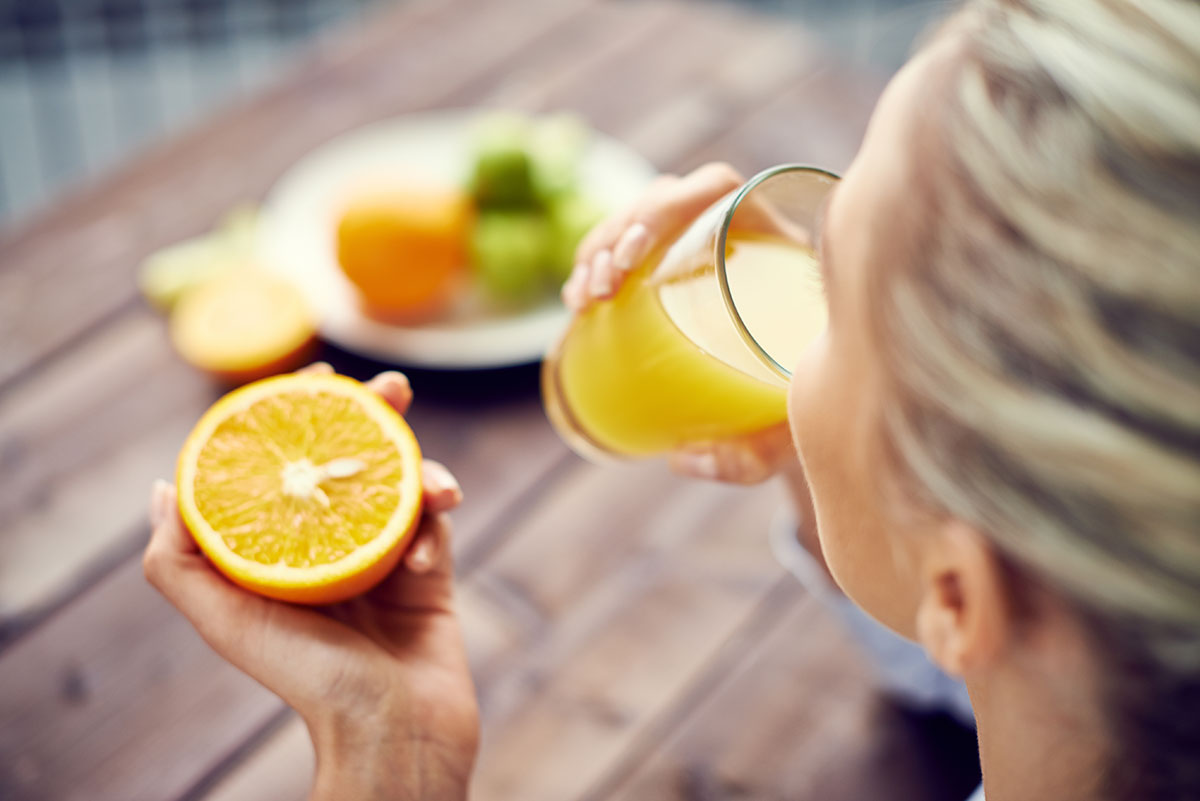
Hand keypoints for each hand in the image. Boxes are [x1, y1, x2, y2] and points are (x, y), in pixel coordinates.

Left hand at [144, 364, 477, 800]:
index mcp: (282, 552)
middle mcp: (330, 547)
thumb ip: (178, 559)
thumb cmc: (307, 679)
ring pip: (403, 484)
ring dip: (422, 465)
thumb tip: (162, 486)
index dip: (298, 415)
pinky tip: (429, 550)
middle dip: (372, 415)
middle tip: (392, 387)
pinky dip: (436, 526)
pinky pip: (435, 527)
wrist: (393, 731)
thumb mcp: (224, 619)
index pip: (285, 465)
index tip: (317, 376)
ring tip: (435, 480)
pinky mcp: (431, 573)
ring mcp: (384, 557)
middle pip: (351, 459)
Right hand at [559, 162, 794, 485]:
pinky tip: (578, 302)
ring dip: (597, 248)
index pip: (720, 188)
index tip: (632, 259)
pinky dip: (594, 268)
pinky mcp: (673, 276)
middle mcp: (738, 236)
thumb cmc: (803, 413)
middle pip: (667, 199)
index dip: (669, 207)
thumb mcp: (788, 434)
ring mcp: (701, 252)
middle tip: (600, 288)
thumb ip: (750, 455)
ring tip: (582, 299)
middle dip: (617, 232)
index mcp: (777, 244)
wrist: (802, 409)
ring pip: (638, 220)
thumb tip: (682, 458)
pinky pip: (627, 252)